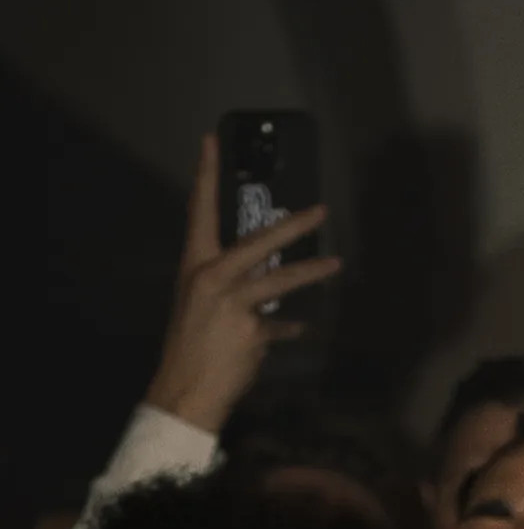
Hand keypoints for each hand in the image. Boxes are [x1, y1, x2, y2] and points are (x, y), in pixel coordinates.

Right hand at [146, 133, 338, 430]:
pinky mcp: (251, 333)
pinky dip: (287, 331)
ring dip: (310, 273)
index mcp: (195, 265)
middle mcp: (212, 278)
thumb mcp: (198, 304)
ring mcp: (232, 304)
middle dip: (291, 226)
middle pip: (258, 242)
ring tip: (335, 265)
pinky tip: (298, 331)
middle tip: (320, 211)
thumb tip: (260, 284)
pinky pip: (280, 327)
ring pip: (280, 281)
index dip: (206, 174)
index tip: (212, 139)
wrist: (184, 390)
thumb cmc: (190, 346)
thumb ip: (228, 286)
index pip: (199, 210)